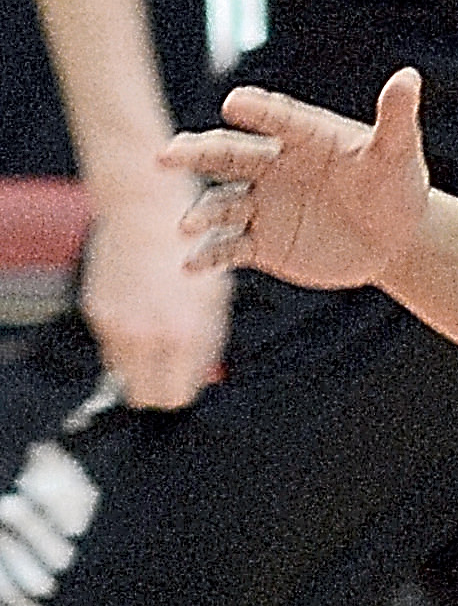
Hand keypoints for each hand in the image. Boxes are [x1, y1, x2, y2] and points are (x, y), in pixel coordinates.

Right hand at [78, 175, 230, 407]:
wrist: (144, 208)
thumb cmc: (190, 249)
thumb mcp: (215, 298)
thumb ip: (209, 343)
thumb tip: (206, 378)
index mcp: (185, 336)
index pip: (179, 395)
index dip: (188, 386)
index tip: (191, 374)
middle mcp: (147, 337)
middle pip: (147, 397)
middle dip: (160, 388)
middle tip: (171, 368)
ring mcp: (116, 326)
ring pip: (123, 374)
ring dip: (140, 364)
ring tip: (156, 330)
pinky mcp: (95, 311)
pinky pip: (109, 345)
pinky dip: (124, 338)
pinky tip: (139, 308)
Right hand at [159, 65, 432, 289]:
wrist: (394, 237)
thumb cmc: (396, 185)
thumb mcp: (398, 153)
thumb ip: (396, 118)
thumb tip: (409, 77)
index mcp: (302, 136)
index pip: (275, 119)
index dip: (257, 111)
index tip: (235, 103)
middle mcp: (272, 165)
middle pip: (227, 154)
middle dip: (196, 154)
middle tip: (167, 155)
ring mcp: (262, 204)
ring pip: (221, 204)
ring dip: (202, 213)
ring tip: (186, 225)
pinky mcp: (262, 243)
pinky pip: (229, 247)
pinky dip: (209, 256)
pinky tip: (191, 266)